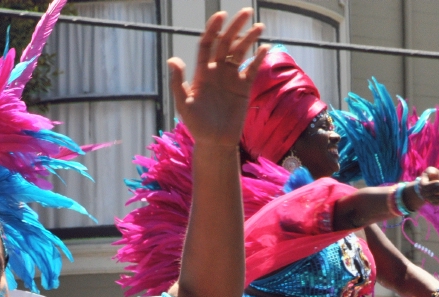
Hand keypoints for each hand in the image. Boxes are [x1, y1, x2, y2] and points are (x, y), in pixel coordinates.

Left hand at [168, 10, 267, 149]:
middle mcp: (217, 71)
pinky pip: (252, 69)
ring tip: (259, 27)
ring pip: (241, 53)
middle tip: (246, 12)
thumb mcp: (184, 104)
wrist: (215, 142)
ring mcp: (231, 78)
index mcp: (202, 72)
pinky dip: (259, 58)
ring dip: (249, 39)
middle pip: (226, 43)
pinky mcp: (243, 88)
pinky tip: (265, 48)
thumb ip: (178, 82)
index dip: (213, 29)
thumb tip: (173, 59)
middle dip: (235, 27)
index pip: (207, 44)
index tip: (221, 16)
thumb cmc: (196, 125)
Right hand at [404, 167, 438, 209]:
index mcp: (422, 184)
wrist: (428, 183)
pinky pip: (435, 203)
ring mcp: (427, 197)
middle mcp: (423, 192)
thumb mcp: (430, 170)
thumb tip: (433, 174)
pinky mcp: (432, 201)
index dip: (434, 185)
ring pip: (433, 200)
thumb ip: (431, 170)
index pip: (426, 186)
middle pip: (430, 193)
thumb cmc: (430, 175)